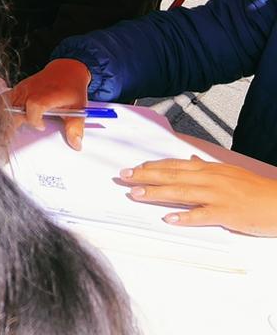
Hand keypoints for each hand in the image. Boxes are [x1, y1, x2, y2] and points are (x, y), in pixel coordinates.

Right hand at [6, 58, 91, 150]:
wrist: (65, 70)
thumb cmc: (70, 87)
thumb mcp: (78, 107)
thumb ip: (75, 127)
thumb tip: (75, 144)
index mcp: (42, 97)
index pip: (30, 112)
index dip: (34, 122)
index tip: (41, 126)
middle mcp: (28, 92)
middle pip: (11, 111)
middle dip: (8, 127)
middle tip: (6, 141)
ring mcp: (21, 90)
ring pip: (3, 104)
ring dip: (2, 119)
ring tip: (3, 132)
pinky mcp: (17, 89)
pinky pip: (3, 99)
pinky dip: (1, 109)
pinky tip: (4, 119)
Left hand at [120, 156, 276, 235]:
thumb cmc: (255, 188)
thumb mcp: (229, 172)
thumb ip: (207, 167)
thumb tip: (191, 159)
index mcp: (209, 169)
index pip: (174, 165)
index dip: (152, 166)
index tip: (133, 167)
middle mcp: (210, 178)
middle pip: (171, 176)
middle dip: (145, 176)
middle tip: (123, 177)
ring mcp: (217, 195)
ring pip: (181, 192)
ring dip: (156, 193)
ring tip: (136, 193)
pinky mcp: (227, 213)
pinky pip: (203, 215)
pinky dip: (186, 217)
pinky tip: (170, 219)